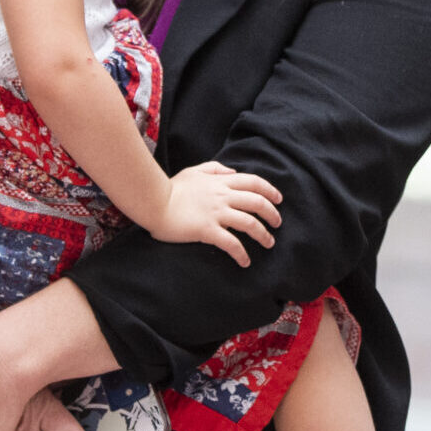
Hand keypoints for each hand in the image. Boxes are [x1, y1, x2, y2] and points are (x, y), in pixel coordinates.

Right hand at [149, 160, 280, 265]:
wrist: (152, 202)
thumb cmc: (170, 187)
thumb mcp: (193, 171)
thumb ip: (214, 169)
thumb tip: (232, 172)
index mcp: (220, 182)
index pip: (253, 182)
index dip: (270, 190)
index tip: (278, 200)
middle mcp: (222, 196)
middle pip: (257, 203)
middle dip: (272, 214)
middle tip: (277, 224)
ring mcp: (216, 213)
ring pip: (250, 223)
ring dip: (263, 235)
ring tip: (269, 243)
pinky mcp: (207, 230)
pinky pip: (231, 243)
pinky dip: (242, 253)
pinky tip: (245, 261)